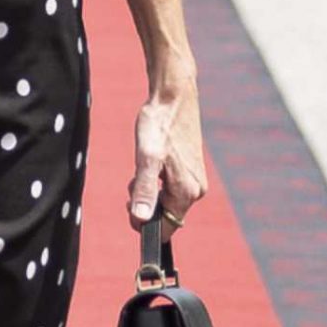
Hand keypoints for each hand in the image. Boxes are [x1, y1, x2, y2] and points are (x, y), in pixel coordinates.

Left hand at [128, 72, 206, 236]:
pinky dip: (156, 180)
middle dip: (145, 203)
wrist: (173, 97)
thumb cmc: (159, 124)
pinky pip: (170, 188)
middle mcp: (196, 190)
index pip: (166, 229)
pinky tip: (153, 160)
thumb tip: (141, 219)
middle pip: (165, 215)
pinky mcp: (191, 170)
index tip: (130, 202)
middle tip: (135, 178)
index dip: (144, 223)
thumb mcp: (146, 157)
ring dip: (149, 190)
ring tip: (144, 164)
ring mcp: (195, 180)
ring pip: (165, 201)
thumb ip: (145, 189)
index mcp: (187, 192)